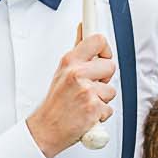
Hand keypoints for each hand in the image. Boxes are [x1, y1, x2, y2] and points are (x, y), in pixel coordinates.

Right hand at [27, 28, 116, 157]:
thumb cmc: (55, 103)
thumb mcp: (62, 71)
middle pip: (110, 66)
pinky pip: (109, 108)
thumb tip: (83, 28)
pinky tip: (86, 114)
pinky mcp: (94, 108)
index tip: (103, 53)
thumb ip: (77, 51)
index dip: (105, 48)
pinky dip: (100, 115)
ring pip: (111, 90)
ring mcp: (86, 91)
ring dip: (102, 99)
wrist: (46, 129)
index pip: (97, 40)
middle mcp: (77, 73)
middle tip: (90, 86)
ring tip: (85, 103)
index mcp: (70, 61)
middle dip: (104, 78)